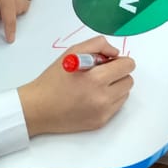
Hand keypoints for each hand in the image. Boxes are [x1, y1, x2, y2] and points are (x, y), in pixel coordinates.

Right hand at [18, 35, 134, 135]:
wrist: (38, 108)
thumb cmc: (53, 79)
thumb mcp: (72, 52)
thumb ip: (98, 45)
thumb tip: (116, 53)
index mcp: (96, 79)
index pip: (127, 66)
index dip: (119, 61)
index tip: (108, 62)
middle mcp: (102, 98)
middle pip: (129, 80)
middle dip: (118, 74)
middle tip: (101, 73)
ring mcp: (103, 112)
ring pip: (125, 94)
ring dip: (115, 87)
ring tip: (95, 86)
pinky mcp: (100, 122)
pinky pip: (116, 107)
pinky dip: (109, 100)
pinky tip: (92, 97)